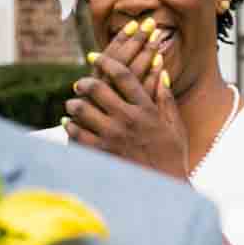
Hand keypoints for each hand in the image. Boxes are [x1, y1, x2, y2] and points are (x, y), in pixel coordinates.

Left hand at [63, 18, 188, 180]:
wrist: (163, 188)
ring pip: (83, 110)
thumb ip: (165, 97)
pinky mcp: (102, 153)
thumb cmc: (172, 156)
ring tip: (73, 104)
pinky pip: (78, 134)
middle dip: (84, 83)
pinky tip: (69, 124)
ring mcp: (113, 136)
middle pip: (98, 89)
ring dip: (74, 104)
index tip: (94, 56)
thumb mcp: (174, 125)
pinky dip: (70, 127)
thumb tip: (160, 69)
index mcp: (147, 109)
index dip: (107, 62)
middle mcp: (128, 119)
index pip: (124, 76)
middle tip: (80, 84)